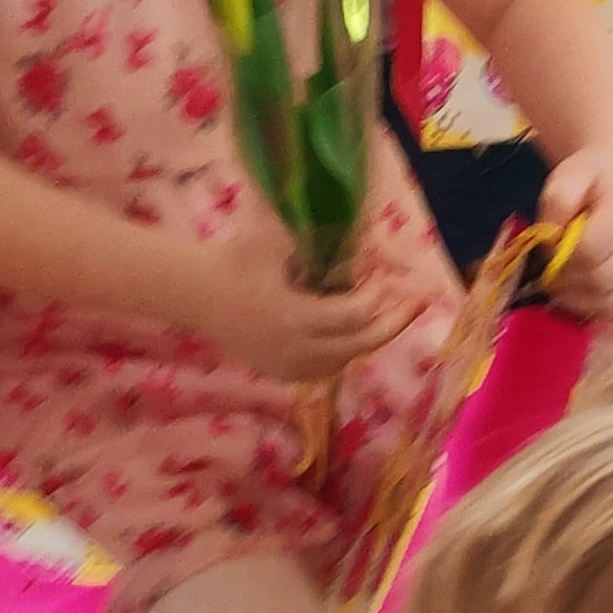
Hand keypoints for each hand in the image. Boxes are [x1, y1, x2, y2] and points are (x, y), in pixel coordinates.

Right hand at [185, 235, 422, 382]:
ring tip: (389, 313)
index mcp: (294, 316)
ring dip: (369, 337)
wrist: (193, 294)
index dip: (379, 296)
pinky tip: (354, 330)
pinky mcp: (280, 373)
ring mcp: (287, 366)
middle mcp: (295, 349)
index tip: (386, 275)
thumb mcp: (275, 240)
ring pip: (346, 360)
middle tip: (419, 302)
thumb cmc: (234, 260)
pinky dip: (345, 351)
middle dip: (394, 322)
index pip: (356, 315)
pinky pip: (325, 369)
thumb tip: (362, 240)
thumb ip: (316, 242)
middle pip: (361, 344)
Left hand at [533, 141, 612, 327]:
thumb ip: (557, 202)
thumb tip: (553, 239)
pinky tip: (594, 324)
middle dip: (566, 283)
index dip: (561, 258)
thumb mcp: (566, 177)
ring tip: (562, 287)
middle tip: (548, 271)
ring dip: (580, 303)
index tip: (548, 249)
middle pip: (600, 282)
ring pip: (612, 303)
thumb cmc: (590, 177)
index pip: (589, 251)